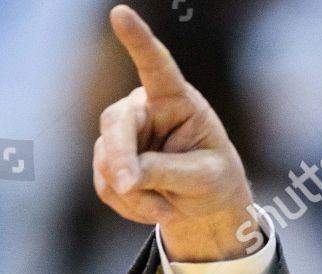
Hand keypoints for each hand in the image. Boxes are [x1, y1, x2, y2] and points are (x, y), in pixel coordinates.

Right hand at [93, 4, 259, 261]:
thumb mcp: (204, 179)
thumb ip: (166, 172)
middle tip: (131, 186)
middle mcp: (142, 108)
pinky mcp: (108, 158)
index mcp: (176, 99)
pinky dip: (131, 206)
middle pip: (117, 125)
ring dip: (138, 196)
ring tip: (169, 204)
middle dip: (122, 160)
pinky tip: (154, 205)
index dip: (139, 42)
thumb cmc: (213, 178)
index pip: (156, 67)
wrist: (205, 199)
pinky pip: (107, 187)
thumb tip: (123, 179)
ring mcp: (121, 133)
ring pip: (108, 164)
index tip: (120, 13)